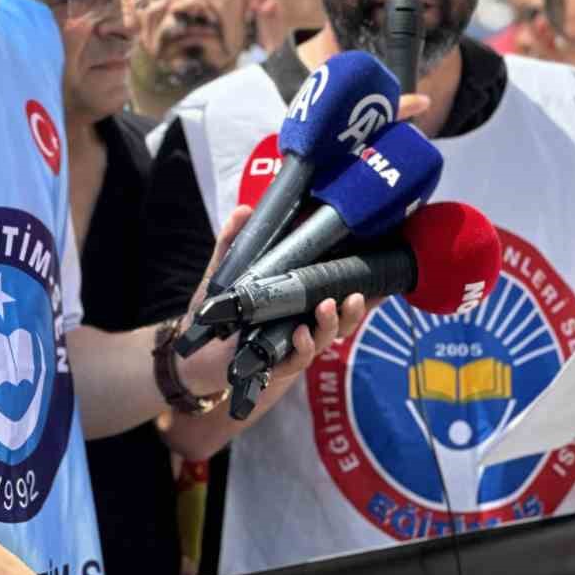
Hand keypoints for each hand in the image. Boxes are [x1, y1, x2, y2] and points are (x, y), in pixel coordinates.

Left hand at [174, 210, 370, 396]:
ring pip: (324, 338)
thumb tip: (246, 209)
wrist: (193, 353)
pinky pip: (296, 358)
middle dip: (353, 307)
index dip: (363, 287)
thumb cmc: (218, 313)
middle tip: (356, 294)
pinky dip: (301, 347)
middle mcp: (303, 325)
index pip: (337, 293)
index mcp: (299, 303)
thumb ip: (234, 242)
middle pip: (341, 319)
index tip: (381, 276)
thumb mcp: (224, 273)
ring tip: (327, 306)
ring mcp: (292, 346)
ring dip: (330, 323)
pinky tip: (300, 334)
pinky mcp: (275, 365)